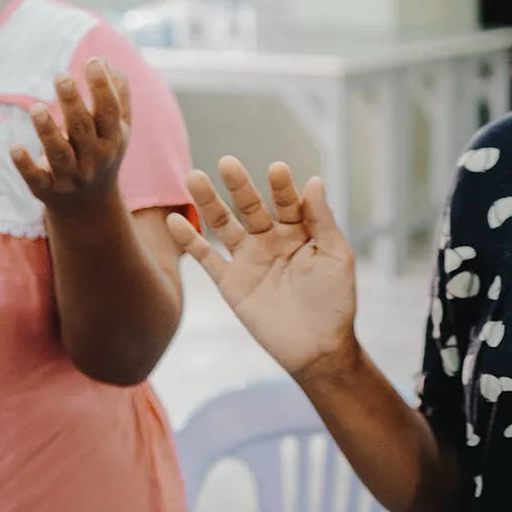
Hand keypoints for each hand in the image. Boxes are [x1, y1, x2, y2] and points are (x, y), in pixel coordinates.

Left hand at [12, 59, 132, 215]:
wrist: (90, 207)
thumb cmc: (102, 155)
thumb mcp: (117, 131)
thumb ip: (118, 98)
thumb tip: (110, 63)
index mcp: (112, 140)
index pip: (109, 111)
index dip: (102, 86)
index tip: (92, 60)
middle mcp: (93, 159)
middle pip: (82, 129)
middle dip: (72, 103)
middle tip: (61, 76)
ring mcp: (70, 176)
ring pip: (59, 154)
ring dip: (47, 131)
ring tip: (35, 108)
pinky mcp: (46, 190)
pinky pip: (35, 178)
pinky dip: (25, 164)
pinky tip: (15, 147)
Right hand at [166, 158, 357, 378]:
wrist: (317, 349)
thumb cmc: (334, 302)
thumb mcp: (337, 257)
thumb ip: (322, 220)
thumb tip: (314, 180)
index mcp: (299, 230)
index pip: (287, 202)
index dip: (281, 186)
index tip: (276, 169)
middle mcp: (270, 239)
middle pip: (250, 206)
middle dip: (239, 185)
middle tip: (228, 163)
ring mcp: (248, 259)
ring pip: (224, 225)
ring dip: (209, 202)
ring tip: (193, 177)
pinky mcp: (230, 282)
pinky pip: (206, 257)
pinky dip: (189, 240)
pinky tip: (174, 220)